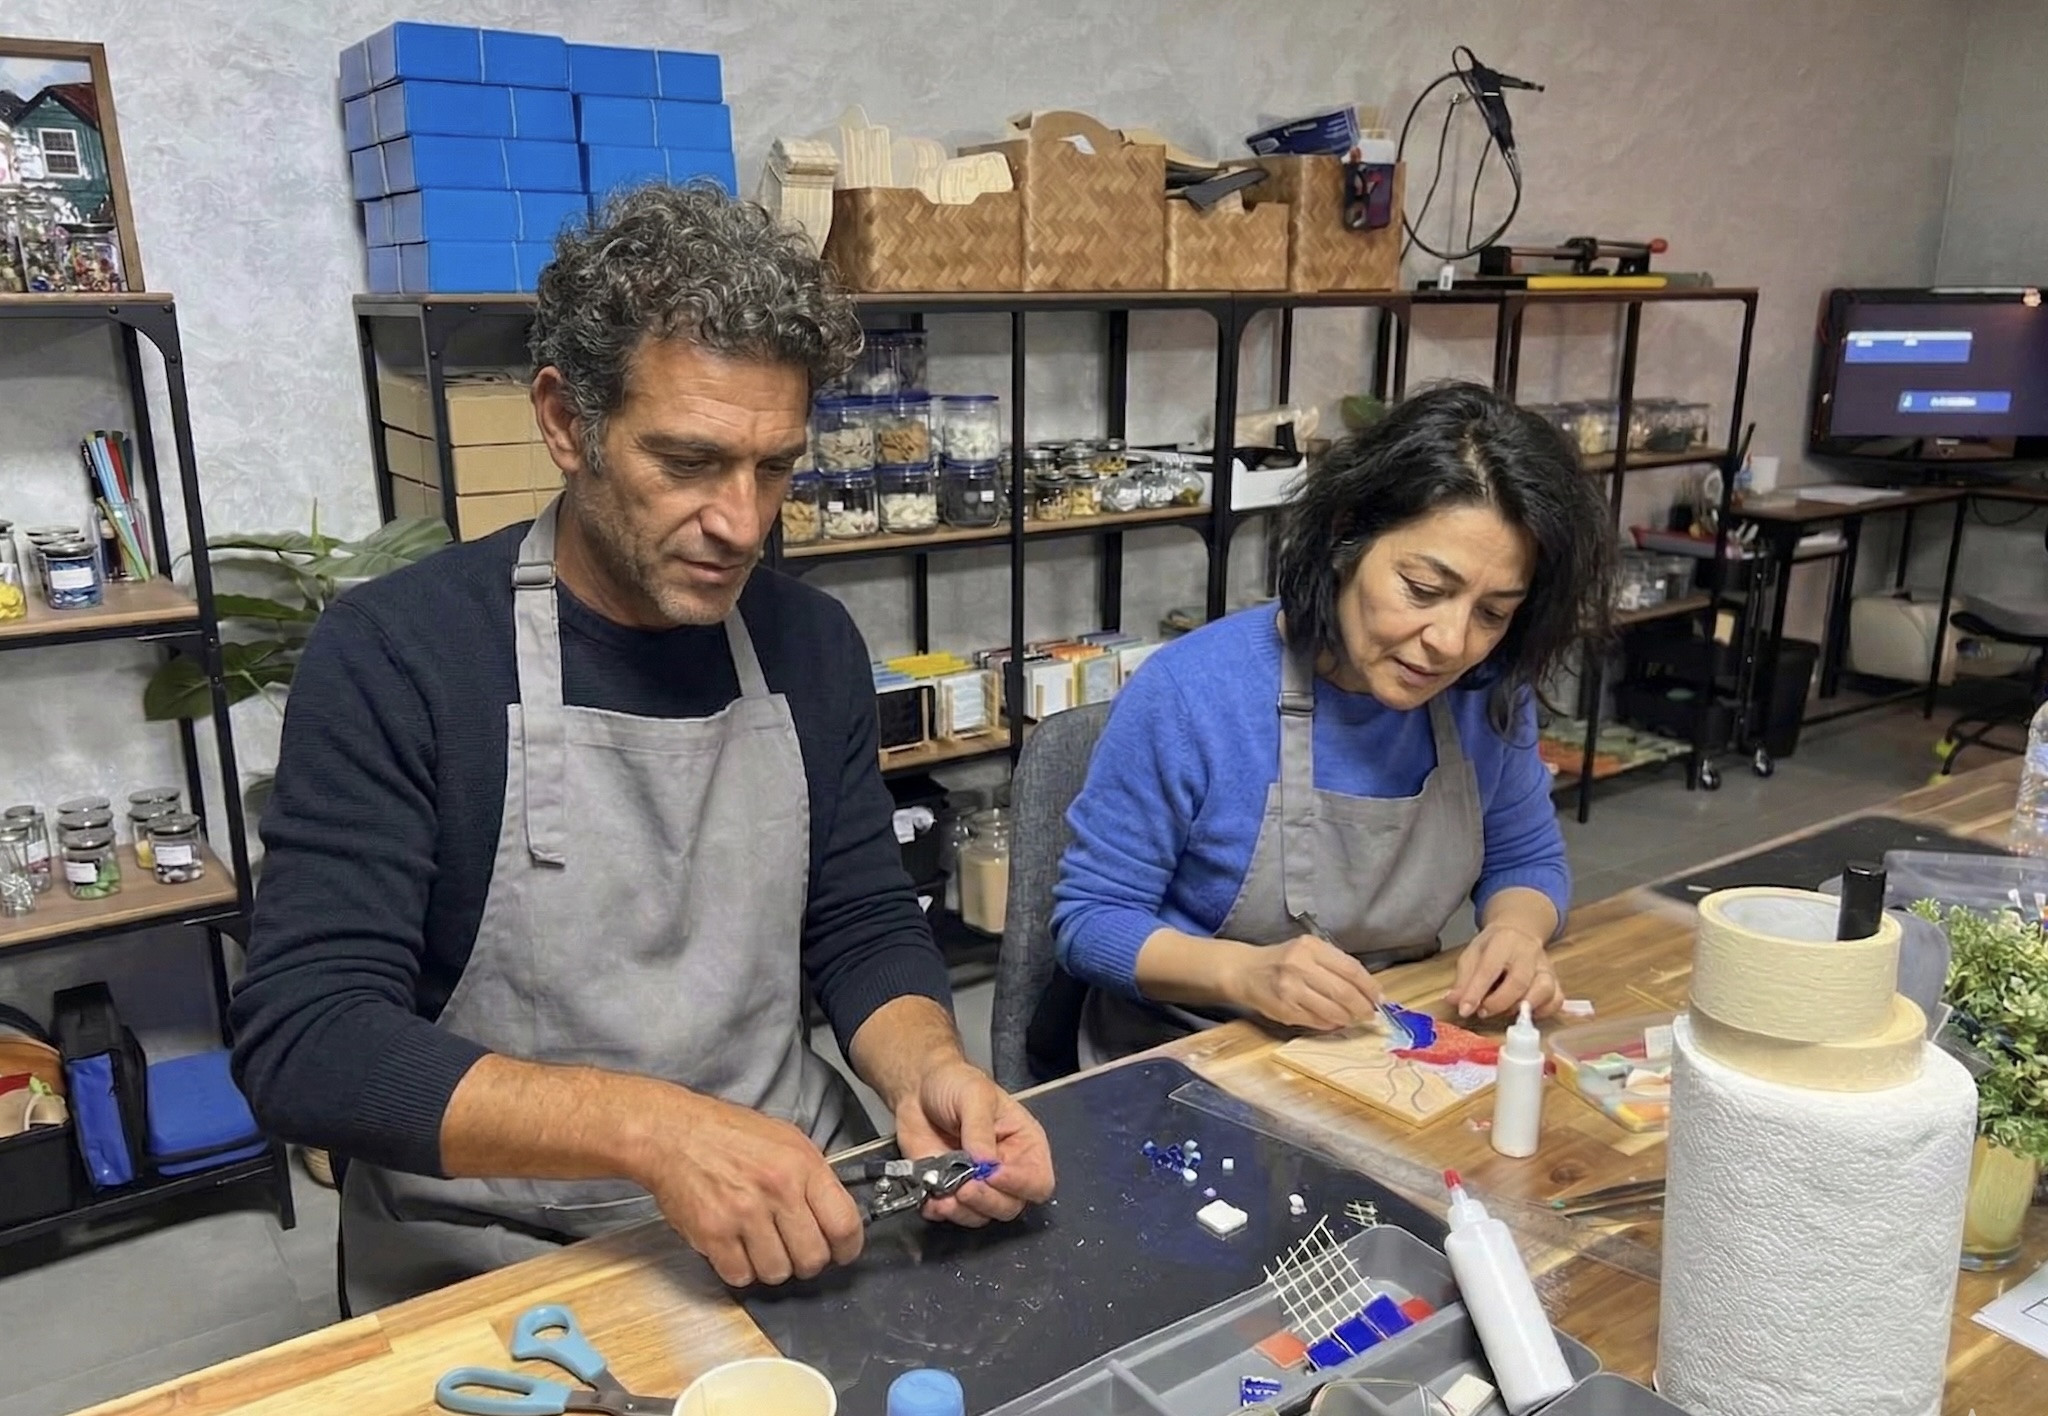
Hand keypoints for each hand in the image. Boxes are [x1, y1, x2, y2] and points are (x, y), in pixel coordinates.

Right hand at [637, 1091, 862, 1287]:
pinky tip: (736, 1248)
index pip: (844, 1224)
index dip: (848, 1248)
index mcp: (802, 1166)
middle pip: (813, 1257)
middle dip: (808, 1261)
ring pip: (778, 1272)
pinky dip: (740, 1269)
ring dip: (772, 1266)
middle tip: (796, 1250)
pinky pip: (740, 1275)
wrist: (673, 1134)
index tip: (841, 1252)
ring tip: (761, 1245)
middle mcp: (777, 1191)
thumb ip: (813, 1177)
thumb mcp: (787, 1140)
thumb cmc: (728, 1134)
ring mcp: (744, 1214)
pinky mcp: (713, 1234)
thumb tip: (834, 1214)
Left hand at [892, 1059, 1055, 1227]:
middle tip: (964, 1186)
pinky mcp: (950, 1190)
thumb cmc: (955, 1084)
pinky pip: (952, 1214)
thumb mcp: (974, 1095)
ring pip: (982, 1215)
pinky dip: (940, 1211)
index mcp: (1024, 1144)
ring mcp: (978, 1183)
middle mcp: (1006, 1169)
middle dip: (986, 1200)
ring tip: (943, 1191)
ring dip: (962, 1210)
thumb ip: (980, 1129)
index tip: (993, 1173)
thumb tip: (985, 1162)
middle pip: (1010, 1205)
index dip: (1020, 1184)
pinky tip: (931, 1197)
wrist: (918, 1088)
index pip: (1038, 1181)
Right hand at [1226, 935, 1384, 1031]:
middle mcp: (1299, 966)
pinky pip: (1317, 1021)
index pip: (1350, 969)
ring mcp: (1290, 989)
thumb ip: (1334, 965)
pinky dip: (1331, 1023)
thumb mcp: (1307, 950)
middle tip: (1370, 1014)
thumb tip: (1368, 990)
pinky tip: (1334, 1020)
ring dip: (1348, 1018)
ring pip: (1333, 1010)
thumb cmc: (1282, 960)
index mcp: (1310, 947)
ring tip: (1353, 1018)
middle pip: (1344, 992)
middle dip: (1363, 1007)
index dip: (1370, 986)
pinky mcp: (1284, 1010)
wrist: (1244, 971)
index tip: (1380, 997)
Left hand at [1446, 924, 1562, 1019]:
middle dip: (1498, 1002)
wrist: (1521, 930)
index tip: (1464, 1010)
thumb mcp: (1472, 954)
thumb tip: (1454, 1001)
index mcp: (1503, 941)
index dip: (1475, 992)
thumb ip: (1464, 979)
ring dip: (1523, 1007)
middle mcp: (1529, 953)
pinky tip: (1527, 1013)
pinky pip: (1557, 999)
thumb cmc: (1493, 946)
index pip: (1489, 969)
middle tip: (1483, 1011)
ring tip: (1505, 1012)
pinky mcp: (1556, 980)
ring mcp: (1546, 967)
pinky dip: (1544, 1011)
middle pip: (1519, 981)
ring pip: (1544, 989)